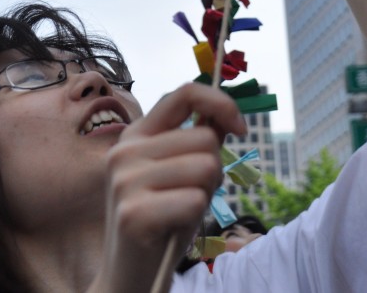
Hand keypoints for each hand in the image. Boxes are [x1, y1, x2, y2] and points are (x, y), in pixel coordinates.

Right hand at [91, 83, 245, 292]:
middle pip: (205, 138)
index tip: (241, 128)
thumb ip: (198, 141)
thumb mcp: (180, 172)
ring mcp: (125, 181)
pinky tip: (173, 228)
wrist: (129, 275)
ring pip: (205, 167)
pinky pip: (195, 201)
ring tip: (182, 210)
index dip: (221, 103)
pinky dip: (195, 216)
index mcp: (136, 133)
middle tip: (192, 194)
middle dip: (214, 169)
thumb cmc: (163, 219)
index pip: (186, 93)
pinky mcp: (132, 214)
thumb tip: (228, 116)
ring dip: (205, 193)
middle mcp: (125, 150)